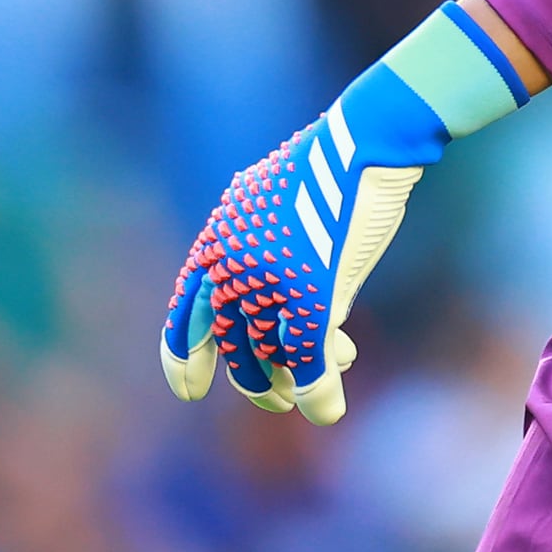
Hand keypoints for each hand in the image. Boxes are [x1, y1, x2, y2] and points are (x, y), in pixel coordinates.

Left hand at [158, 1, 528, 426]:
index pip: (184, 314)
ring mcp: (270, 280)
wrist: (368, 143)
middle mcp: (234, 264)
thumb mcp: (285, 215)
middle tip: (273, 398)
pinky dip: (319, 393)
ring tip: (306, 393)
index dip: (183, 358)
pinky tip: (330, 407)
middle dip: (253, 379)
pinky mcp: (312, 294)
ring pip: (268, 359)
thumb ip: (275, 266)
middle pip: (229, 345)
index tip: (189, 390)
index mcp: (218, 242)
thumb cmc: (332, 174)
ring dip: (288, 386)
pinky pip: (309, 362)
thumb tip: (300, 326)